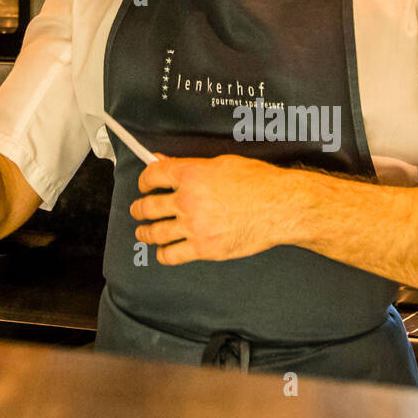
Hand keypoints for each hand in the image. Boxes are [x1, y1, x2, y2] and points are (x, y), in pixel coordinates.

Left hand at [130, 154, 290, 263]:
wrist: (279, 207)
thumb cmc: (257, 182)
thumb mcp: (221, 163)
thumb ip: (188, 164)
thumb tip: (164, 161)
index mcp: (189, 175)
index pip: (152, 176)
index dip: (144, 180)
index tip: (144, 184)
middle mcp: (187, 200)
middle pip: (148, 206)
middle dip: (138, 208)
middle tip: (138, 209)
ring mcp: (194, 227)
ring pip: (155, 232)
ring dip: (145, 231)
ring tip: (143, 231)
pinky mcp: (204, 249)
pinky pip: (172, 255)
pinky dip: (163, 254)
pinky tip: (163, 251)